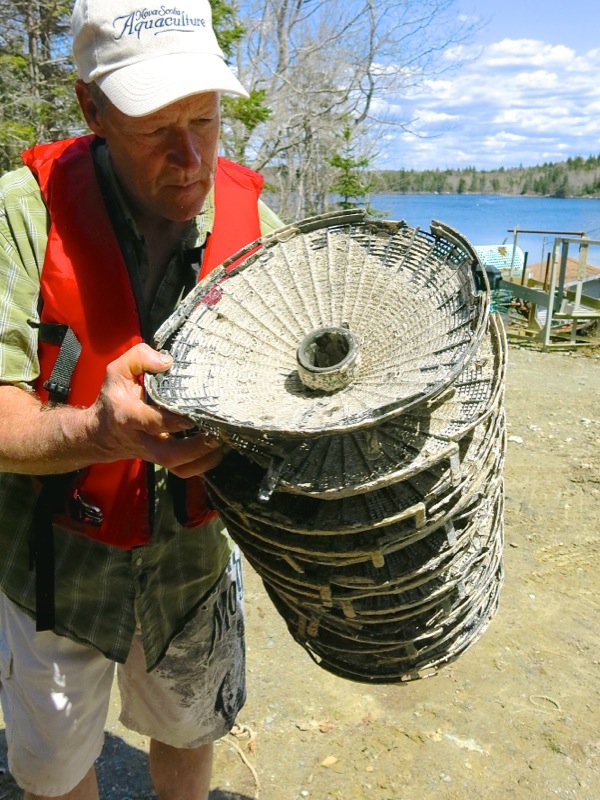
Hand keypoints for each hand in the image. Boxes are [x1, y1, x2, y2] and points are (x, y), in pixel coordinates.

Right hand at [89, 342, 223, 475]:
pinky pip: (186, 471)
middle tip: (219, 433)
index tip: (195, 412)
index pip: (153, 422)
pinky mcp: (164, 461)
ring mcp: (154, 454)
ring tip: (226, 442)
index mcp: (130, 417)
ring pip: (180, 468)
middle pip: (170, 454)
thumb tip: (168, 361)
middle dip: (197, 448)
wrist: (101, 433)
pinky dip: (205, 464)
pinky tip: (220, 450)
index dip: (175, 420)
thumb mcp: (117, 372)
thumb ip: (139, 358)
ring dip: (206, 459)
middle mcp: (143, 440)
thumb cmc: (114, 399)